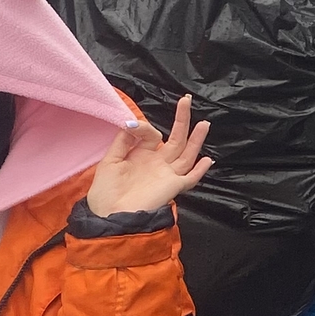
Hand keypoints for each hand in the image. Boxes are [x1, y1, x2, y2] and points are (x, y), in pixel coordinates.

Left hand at [86, 94, 212, 217]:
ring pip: (187, 154)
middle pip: (176, 140)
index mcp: (142, 156)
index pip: (152, 135)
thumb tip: (133, 122)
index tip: (133, 126)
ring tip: (205, 123)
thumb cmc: (106, 191)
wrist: (110, 215)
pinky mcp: (173, 187)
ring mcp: (167, 175)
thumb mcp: (111, 160)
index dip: (145, 127)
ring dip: (196, 139)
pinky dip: (199, 170)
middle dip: (183, 120)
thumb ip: (124, 140)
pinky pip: (190, 178)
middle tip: (187, 100)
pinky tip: (208, 159)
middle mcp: (157, 164)